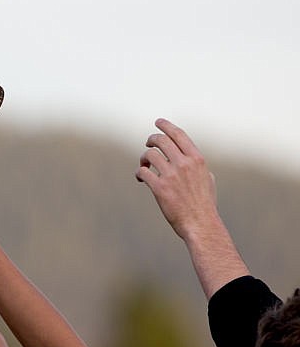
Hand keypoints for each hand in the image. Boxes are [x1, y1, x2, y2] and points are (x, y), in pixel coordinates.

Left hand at [135, 118, 218, 239]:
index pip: (179, 135)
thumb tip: (193, 161)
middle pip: (161, 141)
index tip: (158, 122)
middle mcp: (184, 164)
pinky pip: (143, 172)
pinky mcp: (159, 188)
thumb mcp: (208, 180)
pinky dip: (139, 172)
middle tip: (148, 143)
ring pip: (150, 155)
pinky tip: (140, 178)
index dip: (166, 126)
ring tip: (145, 165)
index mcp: (197, 160)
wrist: (200, 224)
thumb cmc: (204, 205)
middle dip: (152, 139)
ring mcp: (171, 175)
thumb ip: (199, 168)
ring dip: (144, 158)